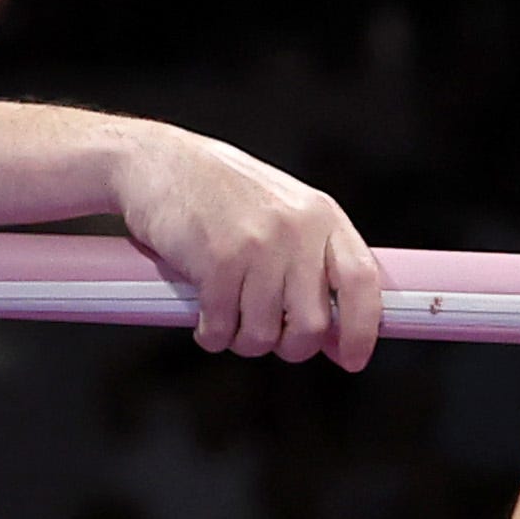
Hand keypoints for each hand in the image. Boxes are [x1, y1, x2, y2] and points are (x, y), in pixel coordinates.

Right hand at [114, 122, 382, 368]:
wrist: (157, 159)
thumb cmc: (220, 191)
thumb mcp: (284, 212)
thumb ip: (315, 264)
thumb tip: (338, 337)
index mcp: (322, 215)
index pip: (362, 282)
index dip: (362, 330)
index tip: (351, 359)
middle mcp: (296, 229)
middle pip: (312, 325)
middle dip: (289, 346)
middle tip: (266, 333)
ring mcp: (258, 244)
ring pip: (264, 334)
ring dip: (243, 341)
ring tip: (229, 316)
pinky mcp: (218, 260)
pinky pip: (223, 328)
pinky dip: (212, 335)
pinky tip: (206, 317)